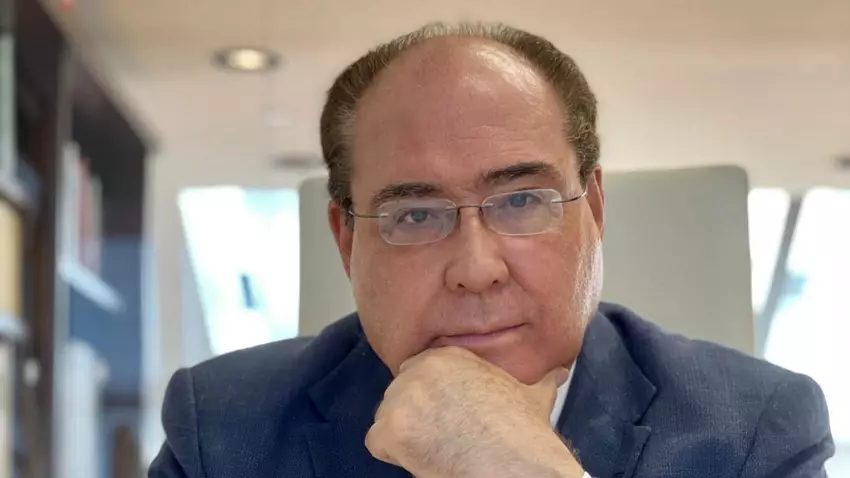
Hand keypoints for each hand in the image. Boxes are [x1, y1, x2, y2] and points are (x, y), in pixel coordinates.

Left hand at [365, 346, 583, 477]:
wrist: (512, 464)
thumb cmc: (522, 432)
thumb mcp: (533, 395)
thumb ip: (540, 380)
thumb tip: (561, 371)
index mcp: (447, 356)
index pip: (418, 374)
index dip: (432, 402)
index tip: (449, 421)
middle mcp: (419, 368)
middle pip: (400, 395)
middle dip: (417, 419)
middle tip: (445, 438)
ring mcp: (401, 397)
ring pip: (388, 419)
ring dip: (407, 438)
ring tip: (440, 448)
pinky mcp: (389, 427)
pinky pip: (378, 443)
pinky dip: (398, 456)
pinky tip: (426, 459)